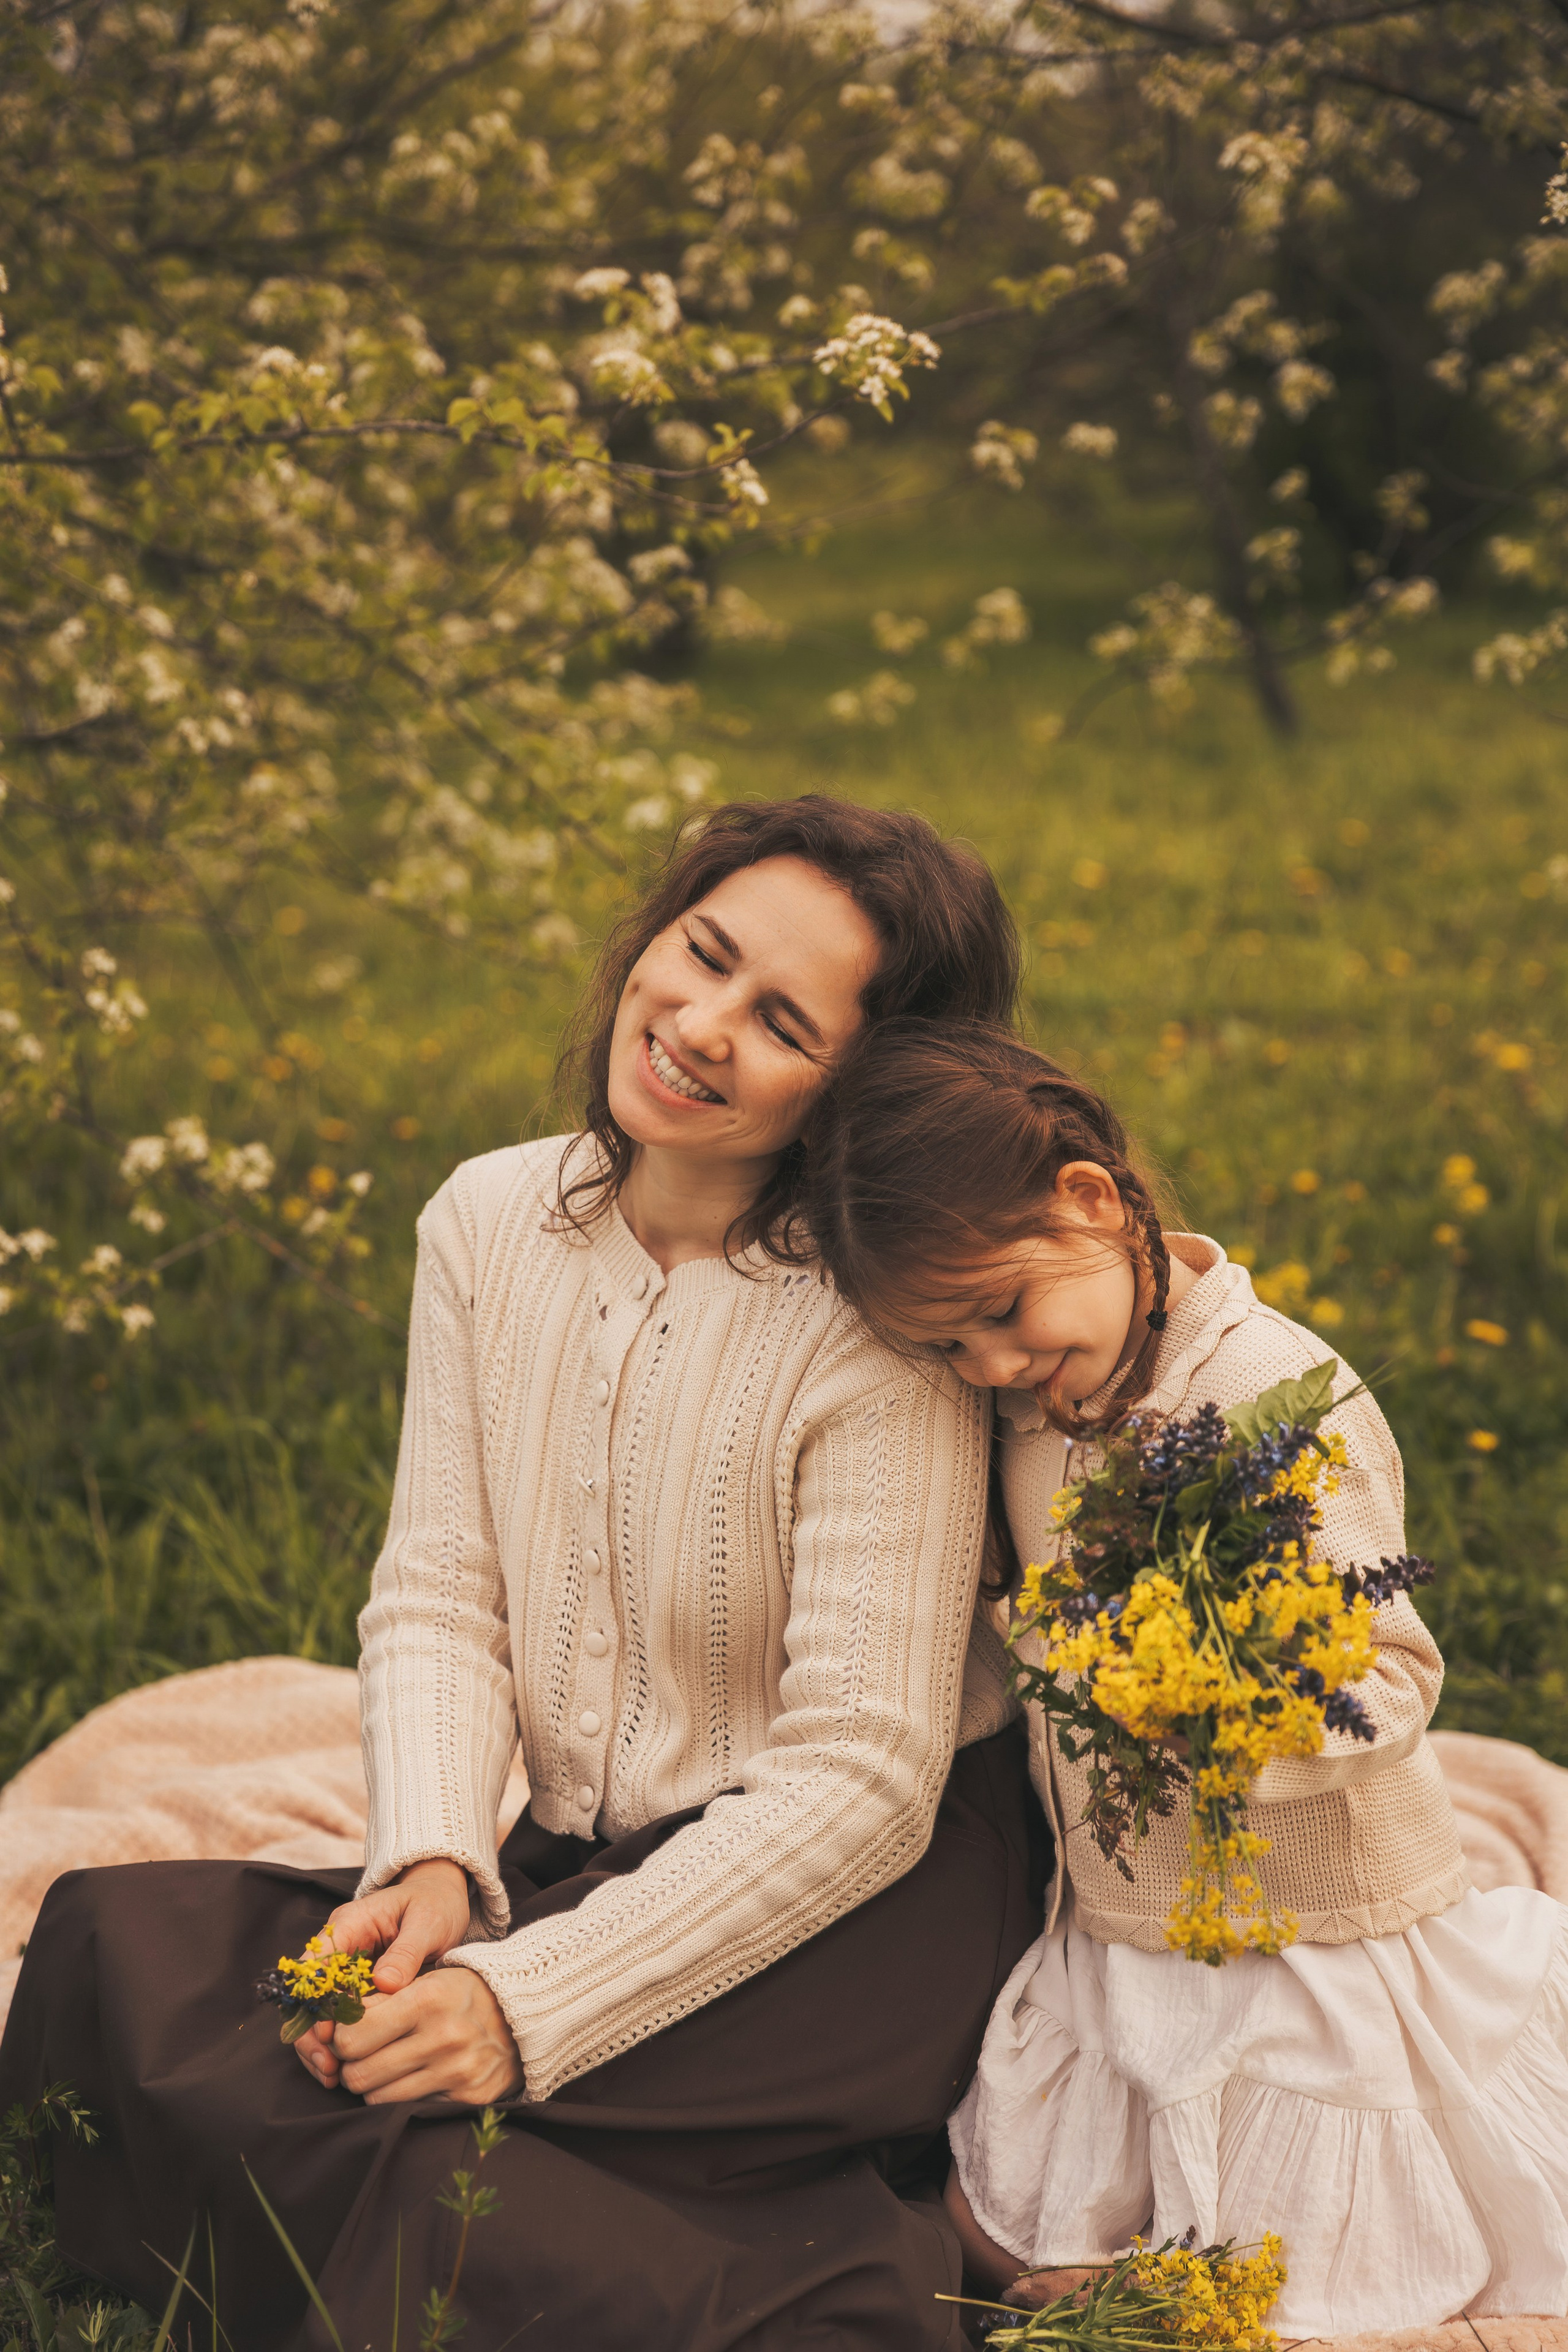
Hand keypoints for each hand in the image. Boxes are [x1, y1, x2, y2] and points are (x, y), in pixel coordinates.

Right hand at [294, 1857, 472, 2090]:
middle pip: (308, 1994)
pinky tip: (343, 2067)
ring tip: (332, 2075)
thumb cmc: (434, 1904)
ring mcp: (344, 1969)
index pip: (316, 1965)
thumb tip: (385, 1983)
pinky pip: (337, 2016)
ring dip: (319, 2044)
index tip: (328, 2034)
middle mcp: (338, 1947)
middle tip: (329, 2065)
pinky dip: (337, 2041)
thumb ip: (406, 1950)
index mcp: (349, 1924)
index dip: (315, 2001)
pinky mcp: (356, 1987)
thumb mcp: (427, 1922)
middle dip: (311, 2032)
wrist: (441, 1898)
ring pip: (316, 2011)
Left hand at [331, 1967, 524, 2106]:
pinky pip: (409, 2108)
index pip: (353, 2037)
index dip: (340, 2038)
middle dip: (351, 2067)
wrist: (522, 2015)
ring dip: (373, 2085)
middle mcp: (442, 2038)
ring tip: (385, 2066)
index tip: (345, 2034)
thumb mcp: (426, 1981)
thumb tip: (334, 2023)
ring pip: (378, 2099)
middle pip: (359, 2075)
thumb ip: (380, 2000)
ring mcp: (455, 2073)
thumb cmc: (462, 1993)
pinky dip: (402, 2096)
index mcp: (427, 2001)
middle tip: (360, 2055)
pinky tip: (414, 2076)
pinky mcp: (465, 2099)